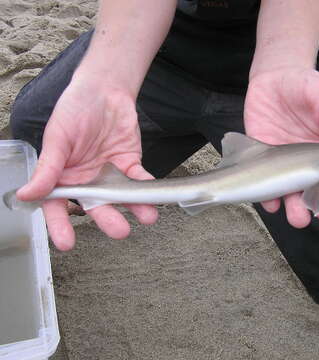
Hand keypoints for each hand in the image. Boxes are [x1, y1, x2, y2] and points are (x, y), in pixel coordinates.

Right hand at [16, 76, 157, 250]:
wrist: (104, 91)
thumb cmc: (74, 109)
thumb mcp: (58, 137)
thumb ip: (48, 167)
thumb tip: (27, 195)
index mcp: (62, 176)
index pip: (57, 206)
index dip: (60, 225)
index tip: (66, 243)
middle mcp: (86, 181)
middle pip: (95, 206)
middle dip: (108, 219)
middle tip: (119, 231)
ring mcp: (109, 175)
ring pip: (121, 197)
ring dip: (134, 208)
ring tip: (147, 217)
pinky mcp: (130, 165)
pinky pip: (139, 180)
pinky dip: (146, 187)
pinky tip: (152, 196)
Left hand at [244, 67, 318, 227]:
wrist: (274, 78)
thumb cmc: (307, 86)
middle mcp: (310, 164)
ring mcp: (287, 166)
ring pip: (294, 196)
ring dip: (297, 210)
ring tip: (299, 218)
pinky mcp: (264, 162)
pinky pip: (267, 186)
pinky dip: (268, 198)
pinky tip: (271, 202)